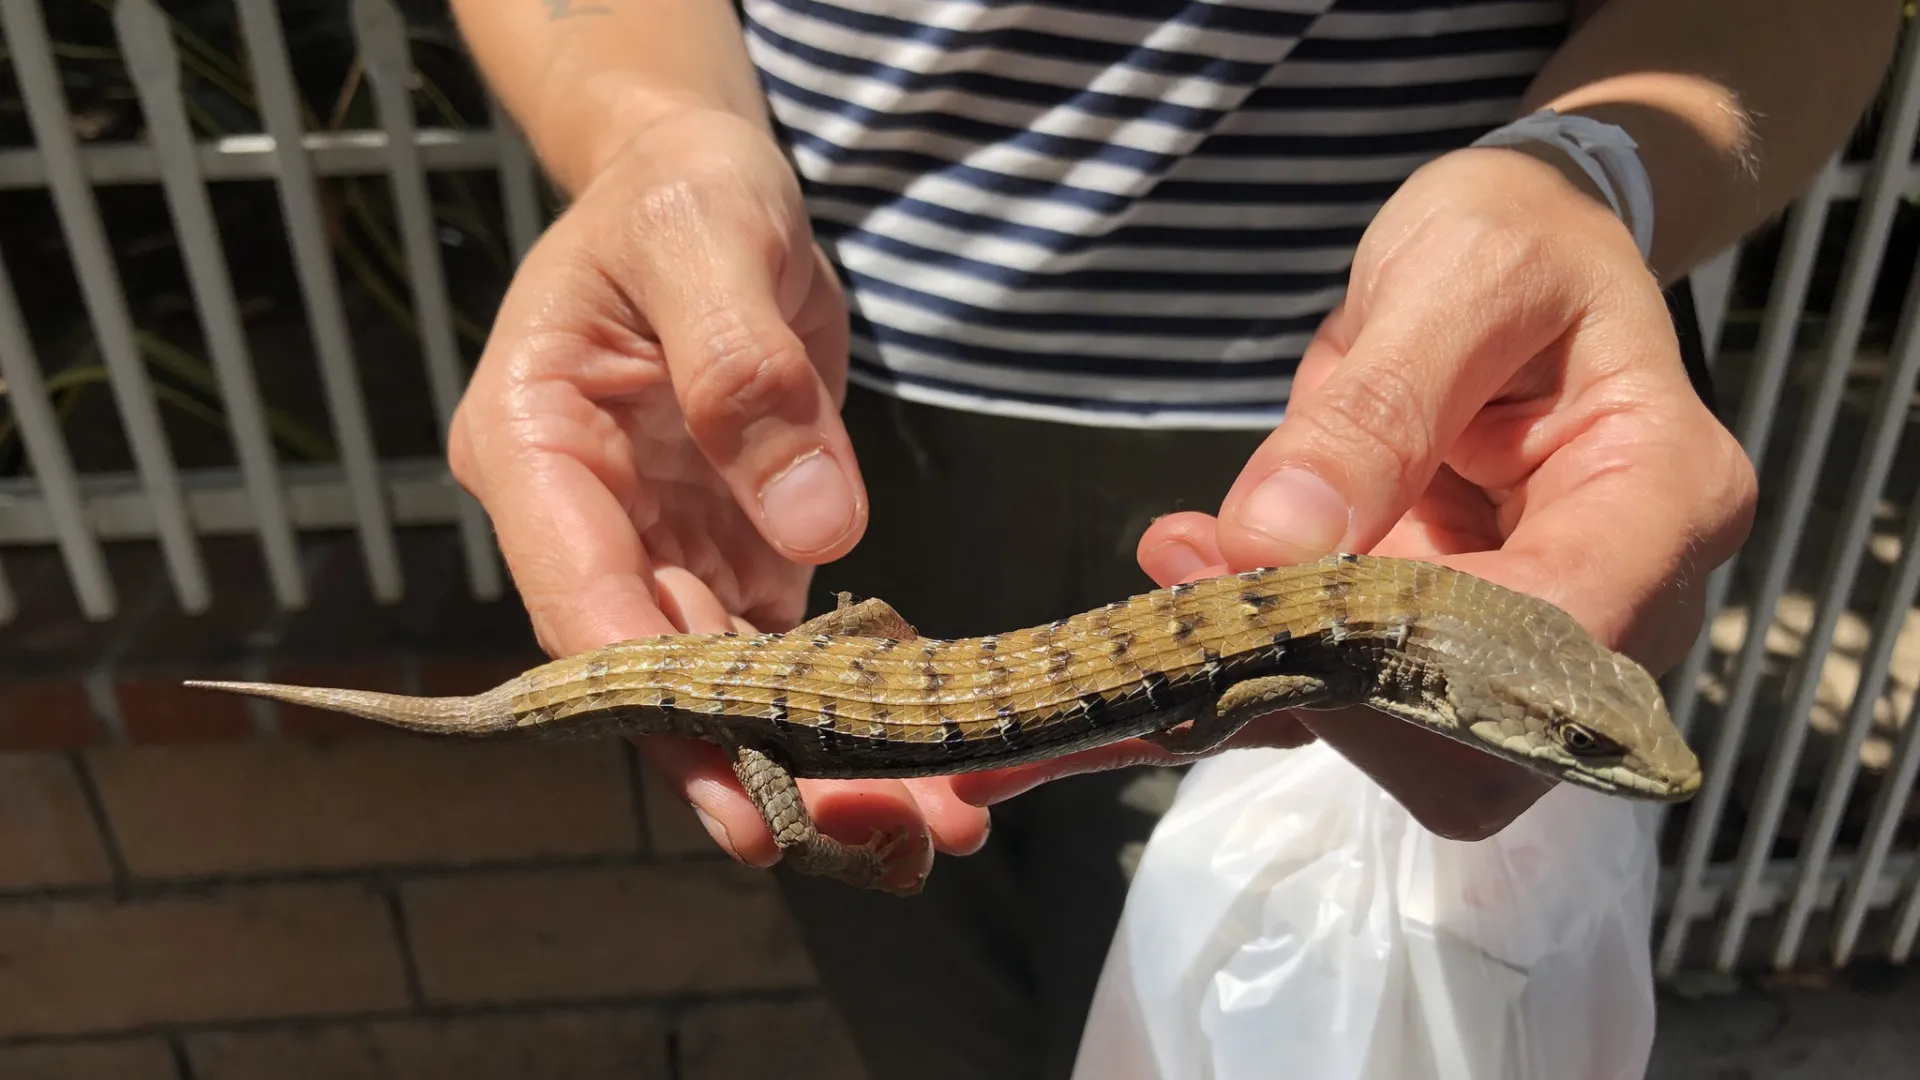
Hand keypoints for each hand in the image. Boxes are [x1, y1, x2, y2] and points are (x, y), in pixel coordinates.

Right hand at [449, 110, 988, 890]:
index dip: (656, 710)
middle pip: (657, 674)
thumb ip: (745, 374)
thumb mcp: (711, 239)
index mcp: (533, 446)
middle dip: (759, 765)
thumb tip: (815, 525)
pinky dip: (850, 696)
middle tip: (873, 840)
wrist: (703, 187)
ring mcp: (655, 544)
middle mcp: (584, 519)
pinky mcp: (725, 548)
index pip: (578, 604)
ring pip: (725, 681)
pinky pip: (780, 643)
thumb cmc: (682, 193)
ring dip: (817, 755)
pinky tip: (932, 742)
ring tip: (930, 821)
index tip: (744, 799)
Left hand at [951, 145, 1756, 839]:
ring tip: (1189, 564)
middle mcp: (1628, 600)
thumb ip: (1372, 409)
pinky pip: (1361, 704)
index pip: (1547, 646)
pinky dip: (1264, 668)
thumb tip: (1273, 542)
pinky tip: (1191, 584)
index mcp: (1664, 499)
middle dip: (1329, 689)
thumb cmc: (1515, 238)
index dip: (1396, 651)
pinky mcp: (1453, 644)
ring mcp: (1540, 637)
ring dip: (1280, 680)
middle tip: (1197, 593)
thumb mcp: (1451, 276)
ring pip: (1412, 749)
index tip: (1258, 585)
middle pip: (1484, 745)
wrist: (1519, 252)